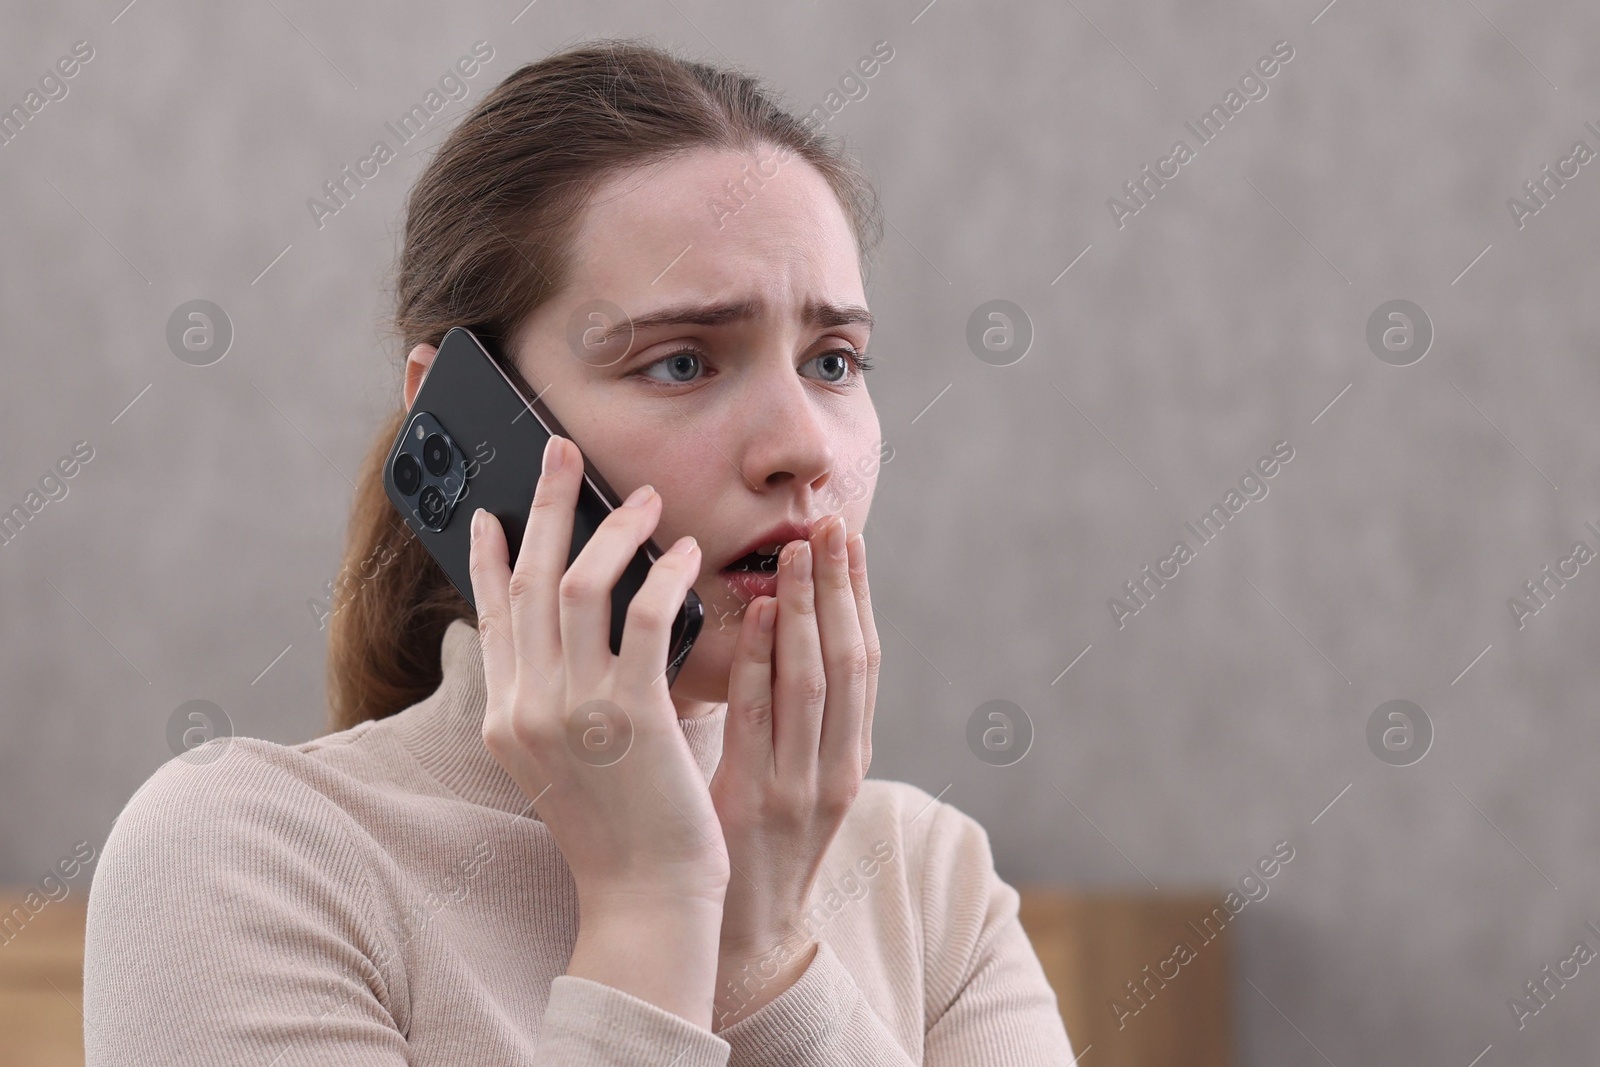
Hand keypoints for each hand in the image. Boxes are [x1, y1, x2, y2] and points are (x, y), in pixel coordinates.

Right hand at [468, 433, 729, 906]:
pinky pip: (646, 616)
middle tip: (561, 450)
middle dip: (544, 504)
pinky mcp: (633, 714)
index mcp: (505, 716)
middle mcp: (526, 705)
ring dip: (612, 528)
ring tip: (644, 499)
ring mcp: (575, 709)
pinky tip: (685, 554)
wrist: (645, 897)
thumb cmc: (617, 828)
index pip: (489, 613)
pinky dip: (664, 574)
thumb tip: (558, 634)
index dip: (487, 554)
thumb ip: (551, 697)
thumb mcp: (561, 760)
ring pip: (579, 583)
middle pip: (526, 577)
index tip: (490, 510)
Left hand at [707, 513, 879, 1027]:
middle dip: (841, 587)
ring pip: (818, 680)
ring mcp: (805, 785)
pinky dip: (768, 662)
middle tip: (830, 522)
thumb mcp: (789, 773)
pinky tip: (763, 617)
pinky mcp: (764, 803)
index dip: (857, 595)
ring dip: (812, 609)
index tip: (848, 537)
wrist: (742, 938)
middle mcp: (838, 765)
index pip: (863, 657)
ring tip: (800, 550)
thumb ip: (787, 710)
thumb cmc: (753, 845)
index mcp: (847, 753)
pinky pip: (766, 719)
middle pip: (851, 658)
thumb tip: (773, 625)